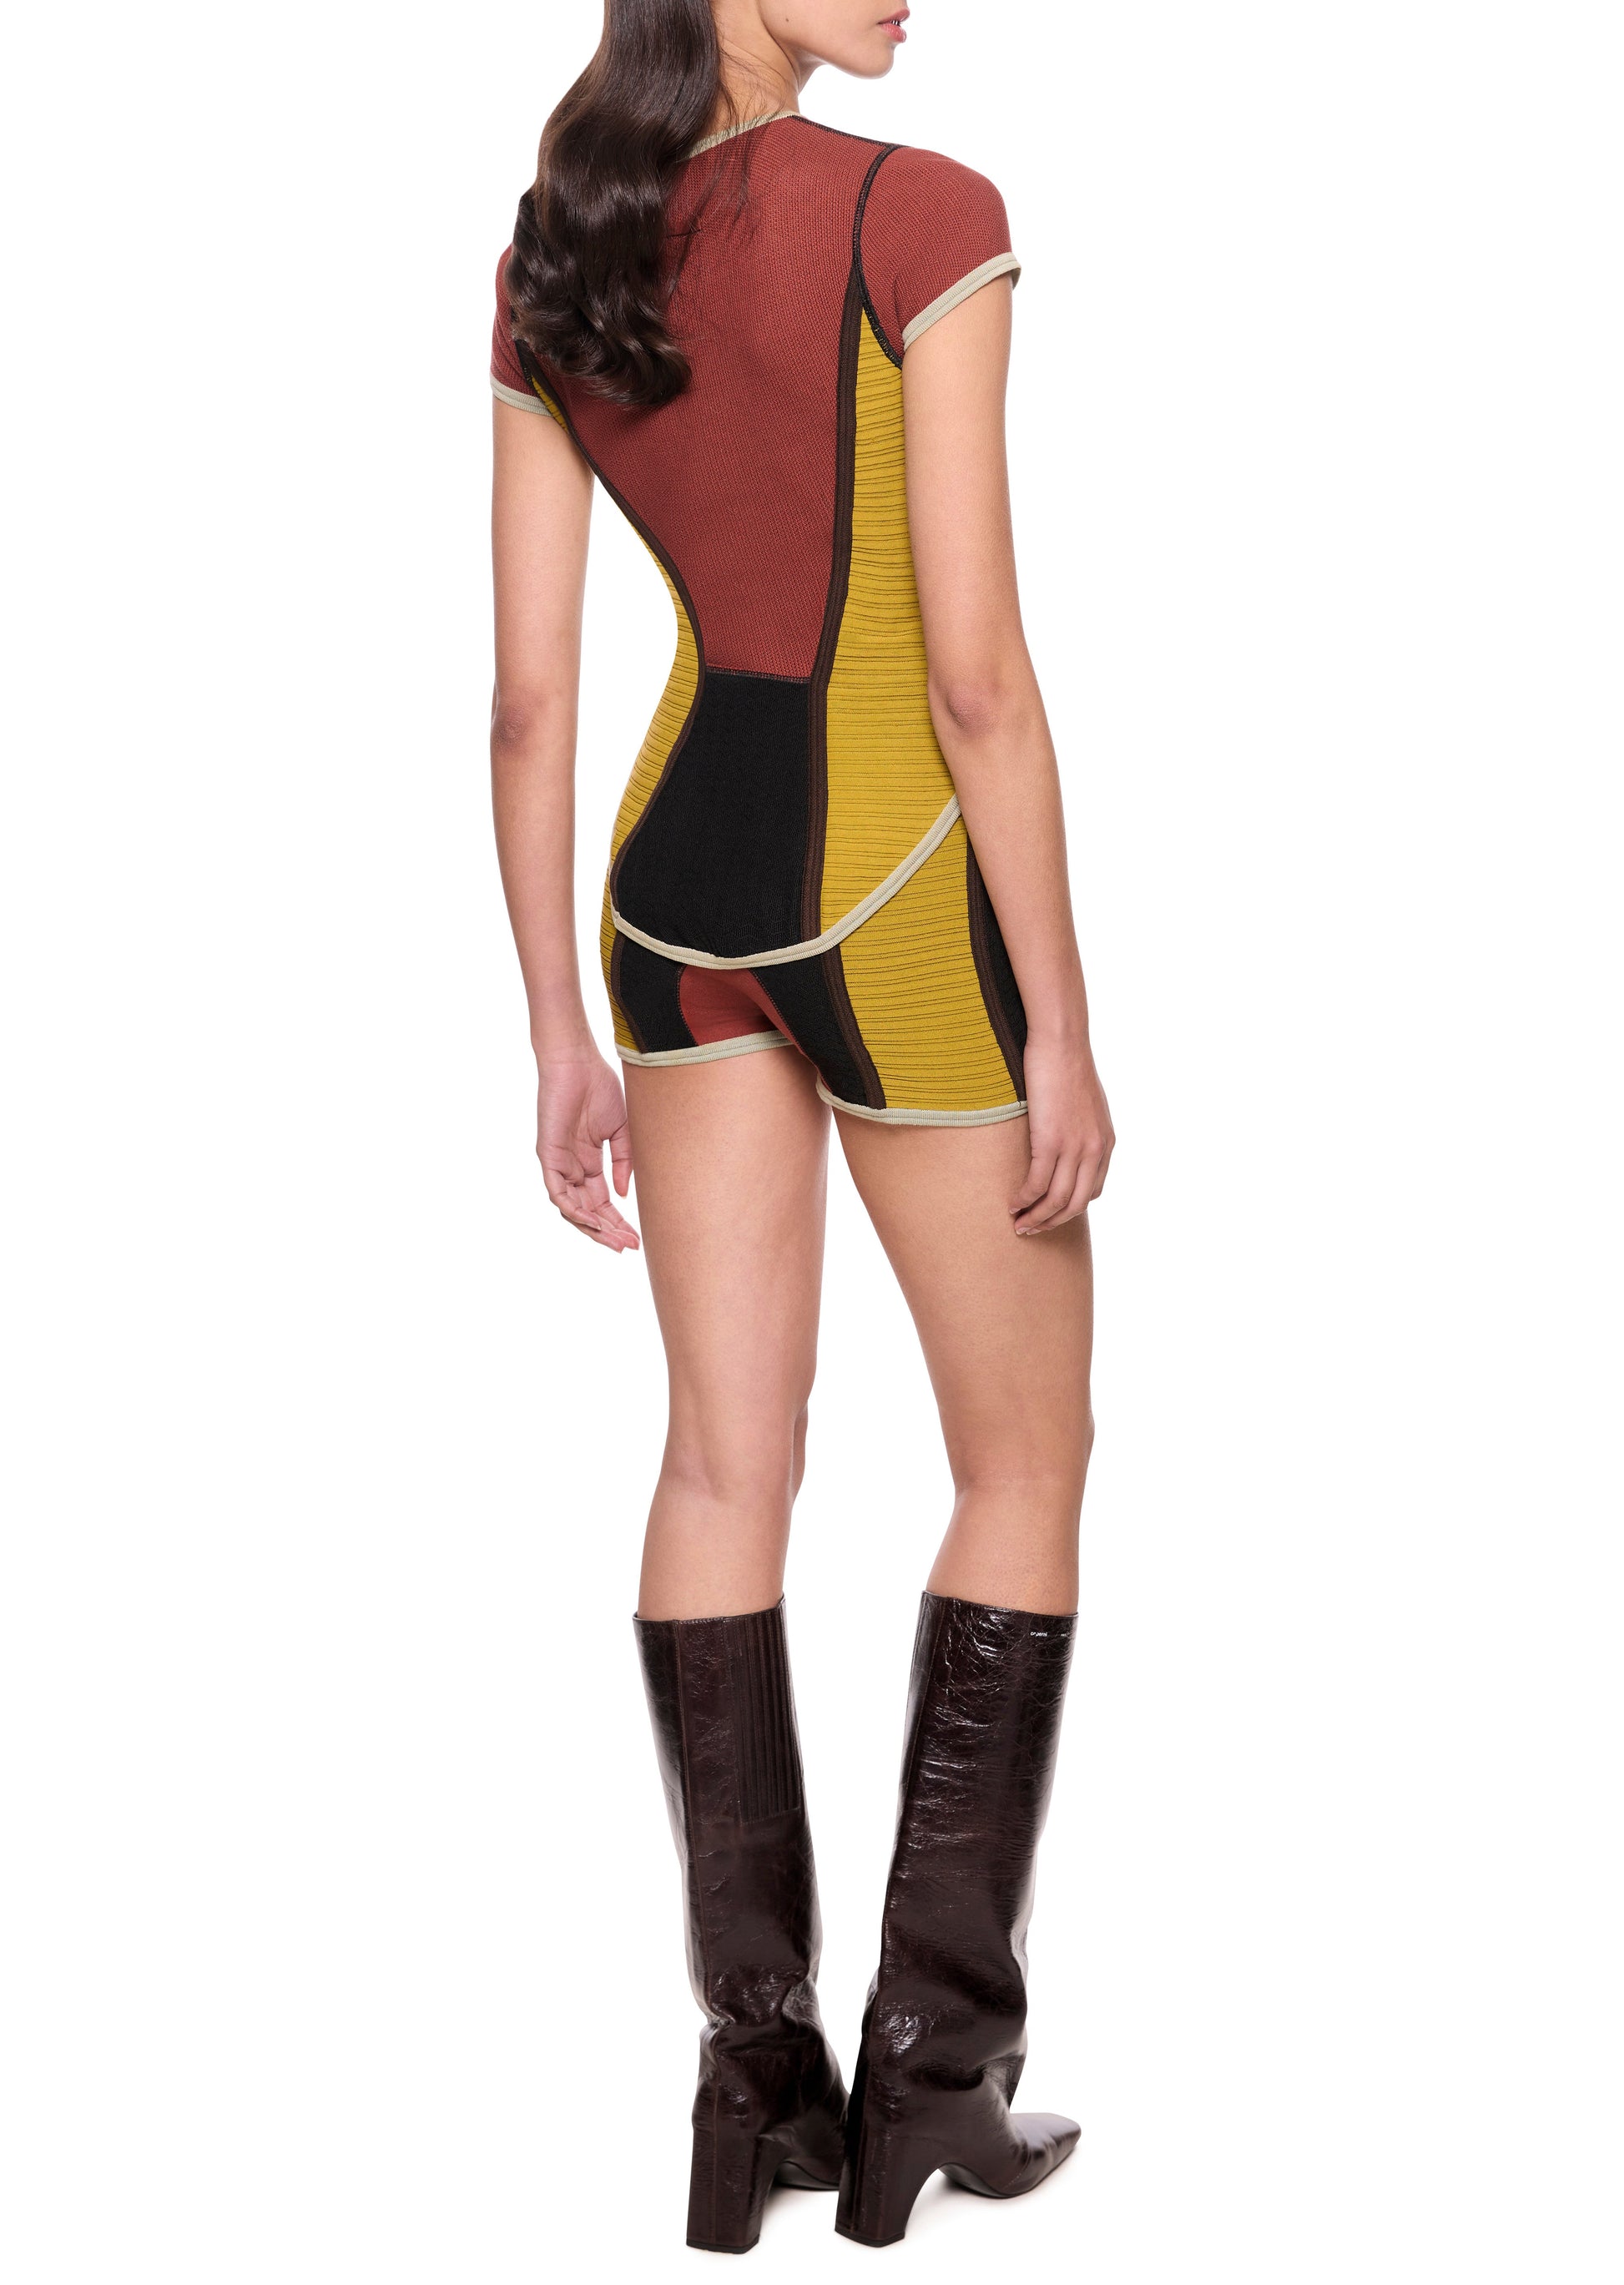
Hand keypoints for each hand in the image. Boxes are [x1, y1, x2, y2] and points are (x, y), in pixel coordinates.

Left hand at [536, 1053, 639, 1251]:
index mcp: (589, 1162)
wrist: (577, 1063)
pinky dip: (574, 1210)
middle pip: (589, 1211)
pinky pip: (557, 1193)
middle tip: (629, 1247)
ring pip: (573, 1208)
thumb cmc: (598, 1088)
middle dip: (609, 1231)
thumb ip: (622, 1163)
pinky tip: (593, 1222)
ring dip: (593, 1227)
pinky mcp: (548, 1156)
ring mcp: (559, 1164)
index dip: (619, 1221)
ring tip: (615, 1241)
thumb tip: (623, 1195)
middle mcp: (572, 1168)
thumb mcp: (620, 1131)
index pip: (602, 1201)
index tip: (637, 1237)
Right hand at [1011, 1032, 1113, 1235]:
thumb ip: (1082, 1126)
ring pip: (1056, 1200)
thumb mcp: (1085, 1103)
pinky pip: (1037, 1183)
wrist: (1061, 1042)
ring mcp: (1074, 1148)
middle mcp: (1095, 1150)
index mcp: (1106, 1142)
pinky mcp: (1051, 1141)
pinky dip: (1023, 1198)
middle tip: (1030, 1229)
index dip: (1071, 1208)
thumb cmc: (1067, 1064)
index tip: (1051, 1213)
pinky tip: (1012, 1202)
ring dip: (1036, 1217)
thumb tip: (1066, 1136)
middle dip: (1052, 1222)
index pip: (1094, 1190)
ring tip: (1018, 1224)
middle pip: (1076, 1203)